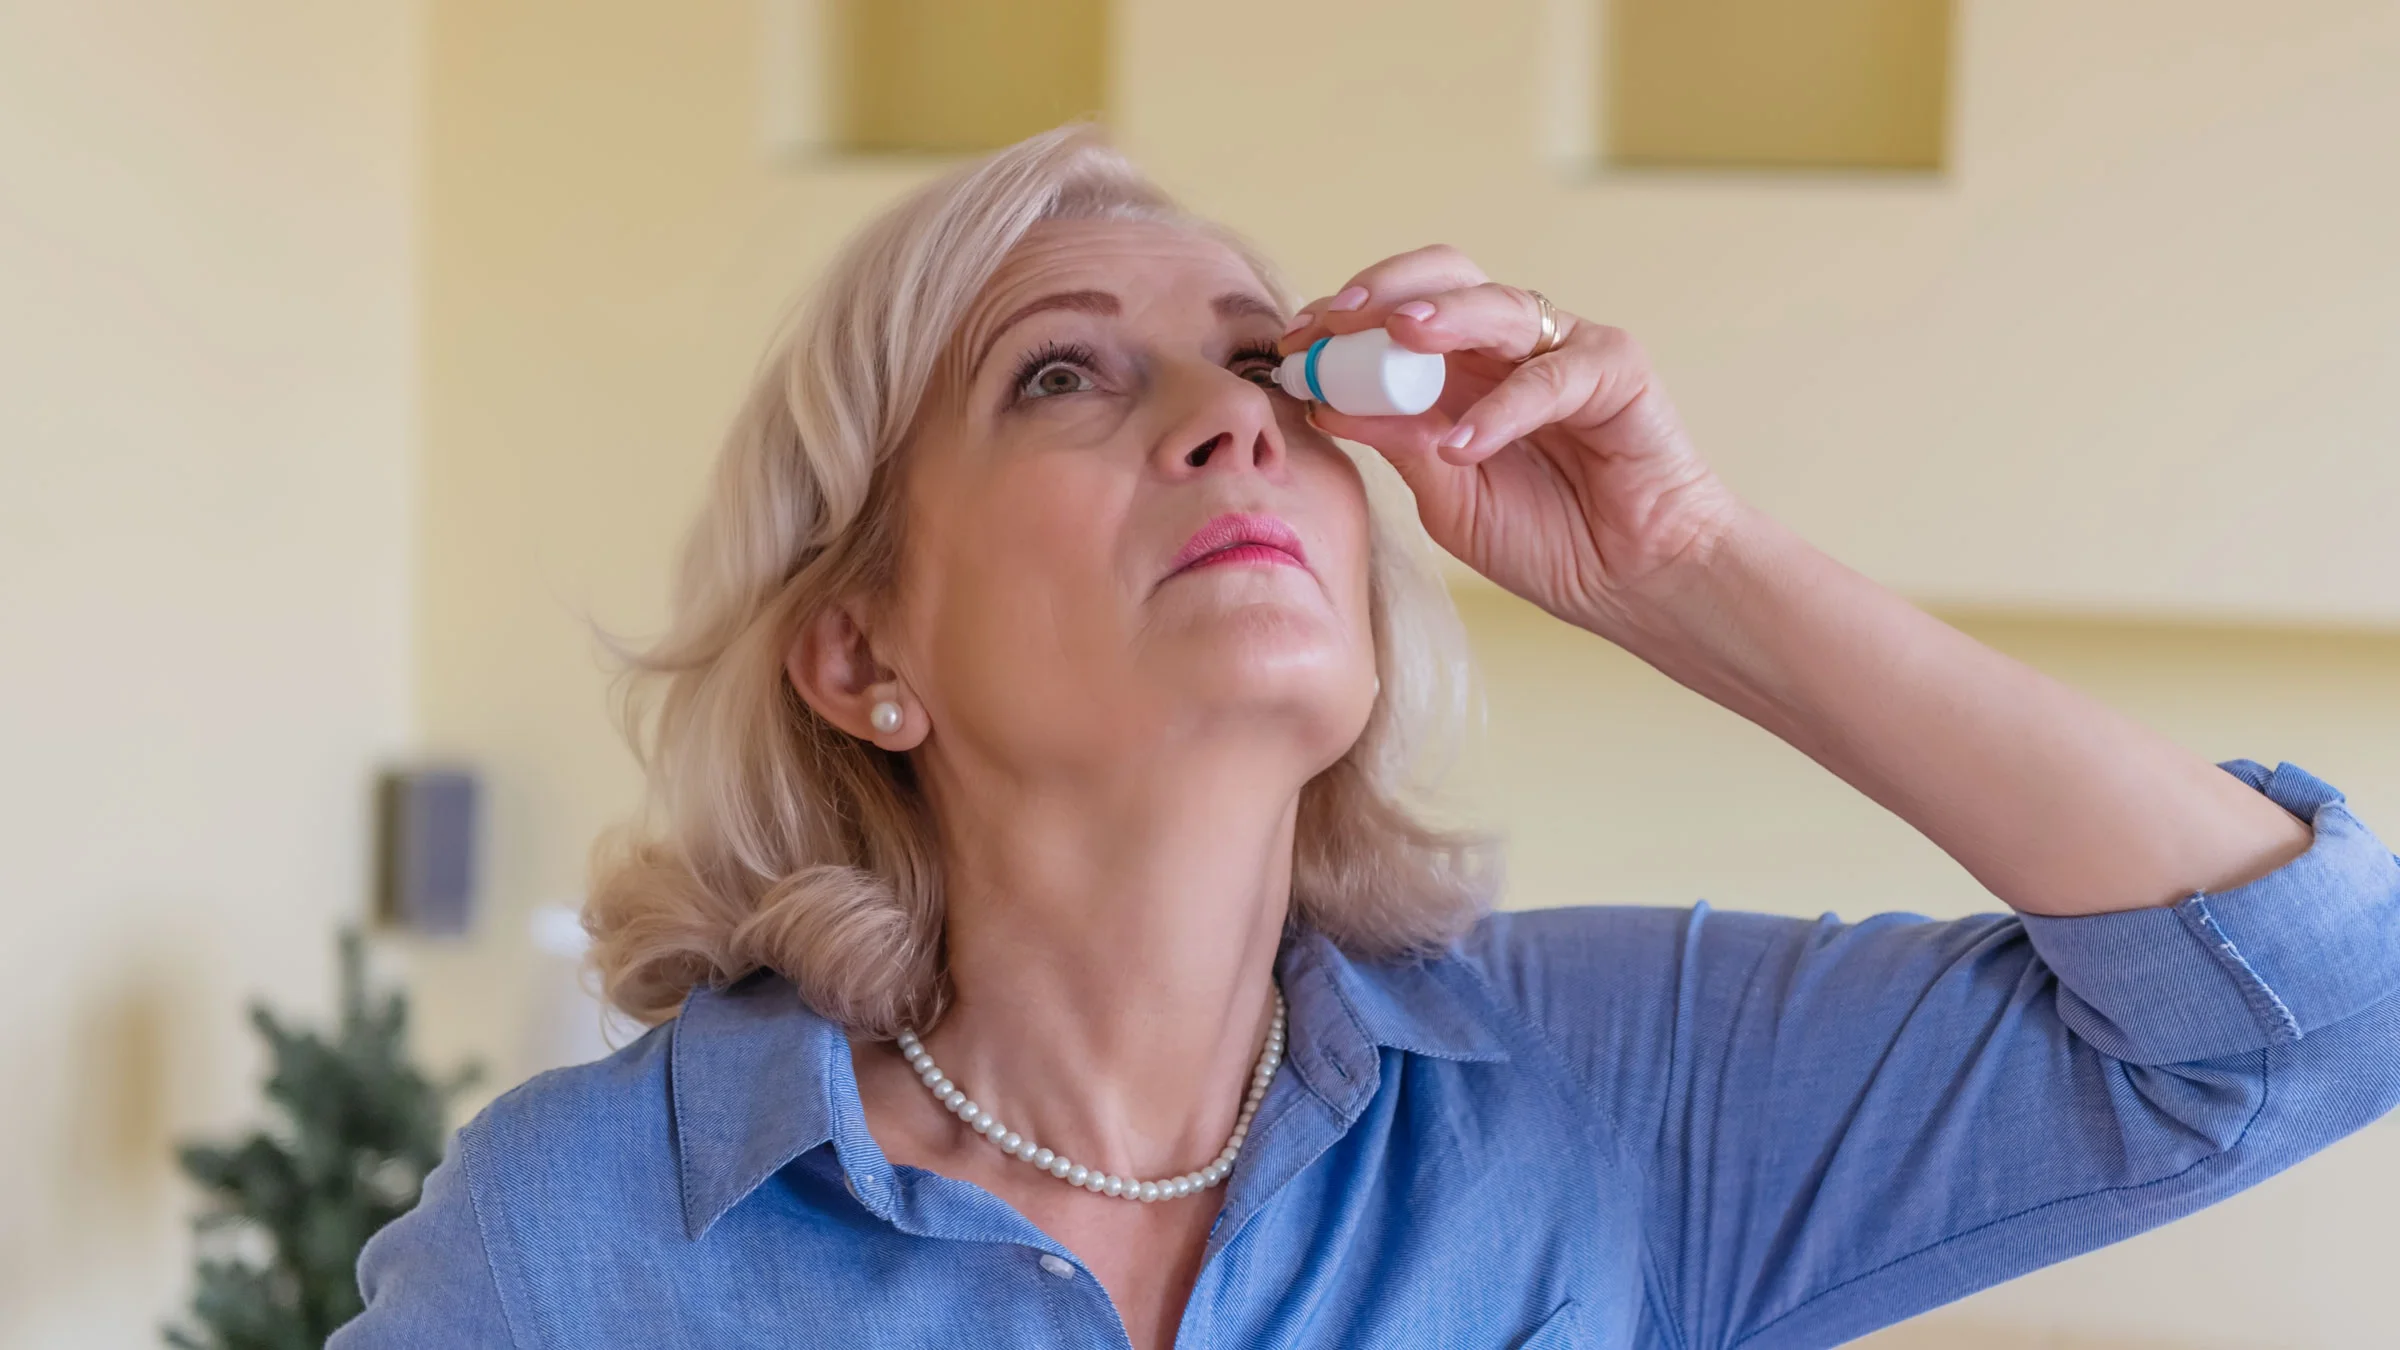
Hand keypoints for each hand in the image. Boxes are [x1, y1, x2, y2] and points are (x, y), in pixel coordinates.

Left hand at [1282, 245, 1739, 638]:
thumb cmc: (1546, 539)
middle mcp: (1507, 346)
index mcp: (1460, 369)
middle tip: (1333, 320)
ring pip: (1495, 304)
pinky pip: (1550, 374)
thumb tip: (1323, 403)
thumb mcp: (1445, 496)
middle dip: (1380, 291)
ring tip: (1396, 336)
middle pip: (1441, 278)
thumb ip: (1396, 444)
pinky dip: (1503, 407)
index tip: (1293, 344)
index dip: (1343, 318)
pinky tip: (1464, 444)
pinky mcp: (1616, 369)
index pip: (1394, 312)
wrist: (1630, 581)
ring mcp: (1562, 349)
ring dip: (1439, 315)